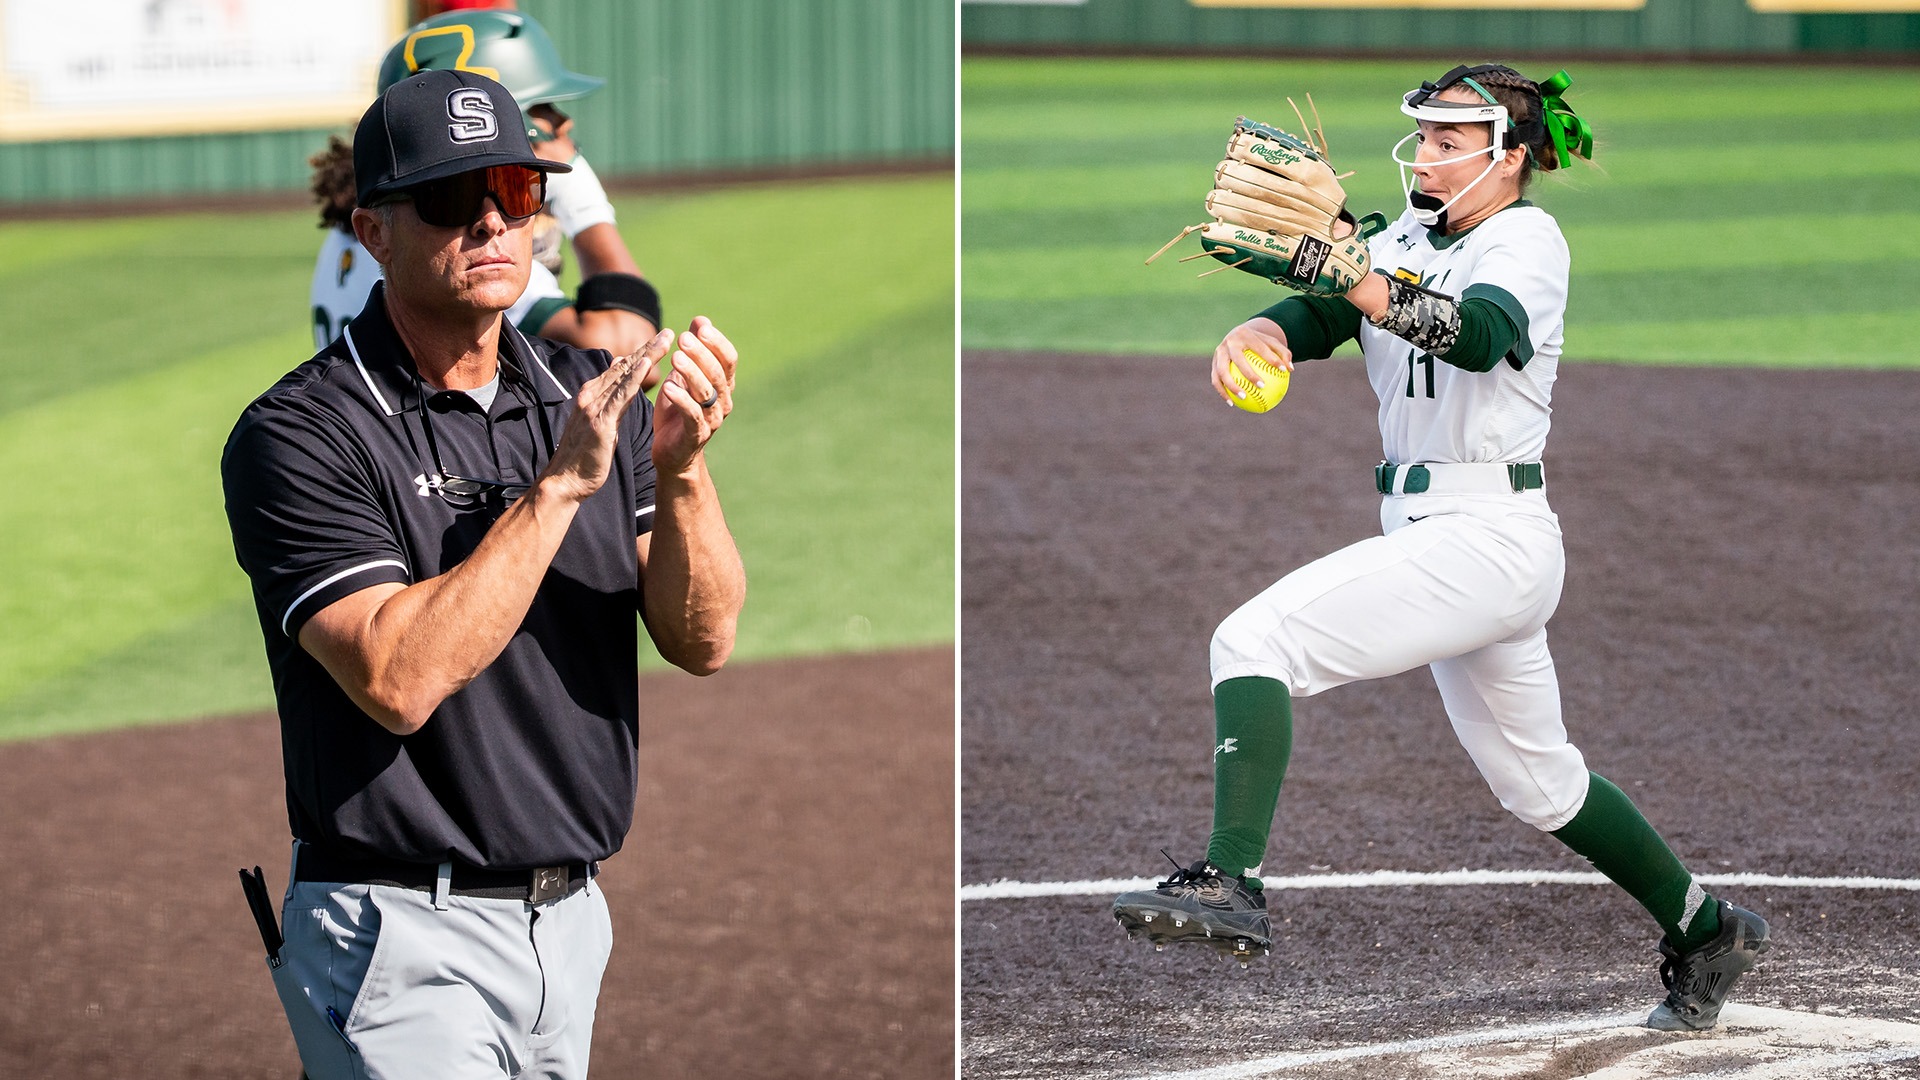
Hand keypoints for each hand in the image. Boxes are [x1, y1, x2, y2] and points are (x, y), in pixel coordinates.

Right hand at [542, 328, 673, 501]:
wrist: (566, 481)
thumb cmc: (585, 456)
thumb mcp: (601, 423)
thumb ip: (611, 404)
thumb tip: (622, 385)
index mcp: (593, 395)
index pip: (620, 369)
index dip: (641, 354)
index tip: (661, 341)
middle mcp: (592, 395)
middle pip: (624, 366)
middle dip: (648, 349)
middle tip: (668, 333)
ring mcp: (594, 406)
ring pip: (624, 375)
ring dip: (646, 356)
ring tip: (665, 341)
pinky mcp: (600, 421)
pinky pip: (621, 396)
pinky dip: (634, 378)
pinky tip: (647, 365)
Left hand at [652, 316, 737, 475]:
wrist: (672, 453)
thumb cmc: (677, 411)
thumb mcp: (683, 377)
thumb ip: (694, 351)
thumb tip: (701, 320)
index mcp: (723, 385)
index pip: (728, 359)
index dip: (717, 342)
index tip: (701, 326)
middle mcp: (723, 401)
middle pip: (718, 373)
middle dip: (701, 354)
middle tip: (683, 338)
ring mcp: (712, 419)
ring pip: (706, 392)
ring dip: (691, 373)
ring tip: (675, 357)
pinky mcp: (696, 435)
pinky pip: (692, 415)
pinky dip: (681, 399)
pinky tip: (667, 386)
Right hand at [1211, 318, 1291, 406]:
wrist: (1238, 334)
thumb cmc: (1259, 342)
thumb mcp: (1272, 343)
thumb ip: (1283, 354)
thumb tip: (1290, 369)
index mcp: (1245, 335)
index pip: (1260, 348)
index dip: (1272, 358)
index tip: (1283, 370)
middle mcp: (1230, 342)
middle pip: (1238, 360)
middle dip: (1249, 373)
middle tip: (1262, 386)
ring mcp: (1219, 352)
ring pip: (1222, 371)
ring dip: (1231, 386)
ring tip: (1243, 398)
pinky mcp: (1213, 362)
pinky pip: (1216, 379)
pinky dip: (1222, 392)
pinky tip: (1232, 403)